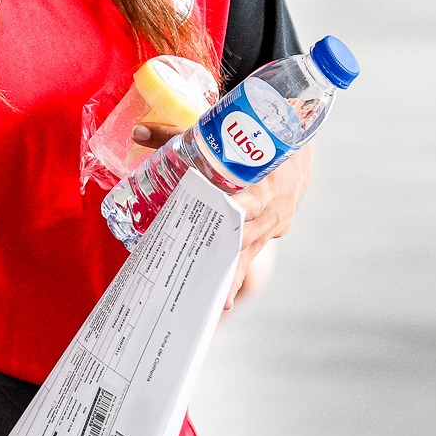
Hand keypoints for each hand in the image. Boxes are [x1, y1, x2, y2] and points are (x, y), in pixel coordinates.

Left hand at [130, 121, 309, 305]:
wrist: (297, 141)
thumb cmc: (255, 137)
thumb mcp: (221, 133)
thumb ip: (176, 134)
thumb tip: (137, 132)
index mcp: (263, 186)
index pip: (250, 206)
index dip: (234, 219)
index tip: (220, 233)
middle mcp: (271, 211)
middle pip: (244, 240)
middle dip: (225, 262)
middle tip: (207, 285)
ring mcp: (275, 224)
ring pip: (249, 253)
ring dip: (232, 275)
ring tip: (217, 303)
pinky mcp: (273, 229)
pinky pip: (252, 251)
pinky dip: (237, 268)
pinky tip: (223, 294)